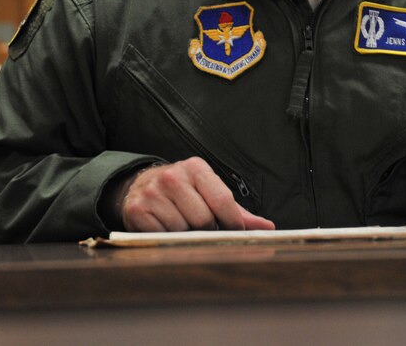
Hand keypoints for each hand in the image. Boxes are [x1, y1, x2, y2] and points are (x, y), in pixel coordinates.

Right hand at [116, 156, 275, 231]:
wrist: (140, 186)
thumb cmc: (184, 193)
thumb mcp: (210, 193)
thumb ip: (239, 212)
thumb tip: (268, 227)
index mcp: (196, 168)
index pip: (222, 199)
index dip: (232, 223)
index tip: (235, 233)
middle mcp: (173, 176)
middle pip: (203, 219)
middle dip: (207, 230)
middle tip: (203, 229)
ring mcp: (152, 192)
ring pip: (182, 229)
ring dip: (185, 235)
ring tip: (182, 226)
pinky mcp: (137, 209)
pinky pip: (161, 235)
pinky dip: (166, 238)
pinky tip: (164, 227)